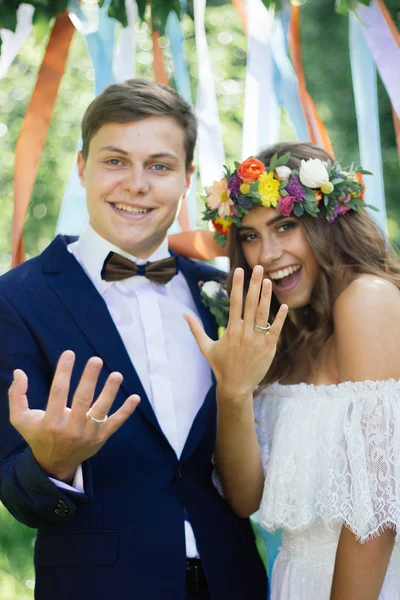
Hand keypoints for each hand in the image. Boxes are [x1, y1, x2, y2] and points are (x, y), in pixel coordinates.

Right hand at [8, 351, 139, 482]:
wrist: (54, 465)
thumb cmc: (38, 436)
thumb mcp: (21, 420)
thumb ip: (17, 396)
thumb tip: (19, 372)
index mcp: (51, 422)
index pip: (58, 393)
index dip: (63, 372)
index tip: (69, 353)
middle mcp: (70, 428)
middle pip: (82, 400)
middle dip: (89, 379)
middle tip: (96, 360)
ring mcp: (88, 434)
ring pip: (101, 411)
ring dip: (110, 392)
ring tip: (117, 375)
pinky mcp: (101, 438)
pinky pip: (115, 423)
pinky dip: (126, 411)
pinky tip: (135, 397)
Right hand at [185, 266, 287, 400]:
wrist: (235, 387)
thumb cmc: (220, 366)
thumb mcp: (205, 347)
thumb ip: (196, 329)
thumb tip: (184, 314)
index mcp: (231, 330)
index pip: (235, 302)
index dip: (237, 285)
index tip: (239, 270)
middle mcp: (244, 333)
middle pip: (251, 304)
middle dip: (255, 284)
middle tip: (259, 267)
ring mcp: (257, 341)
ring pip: (263, 314)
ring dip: (267, 297)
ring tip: (269, 281)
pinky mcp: (268, 349)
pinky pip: (275, 331)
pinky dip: (279, 319)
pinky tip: (283, 306)